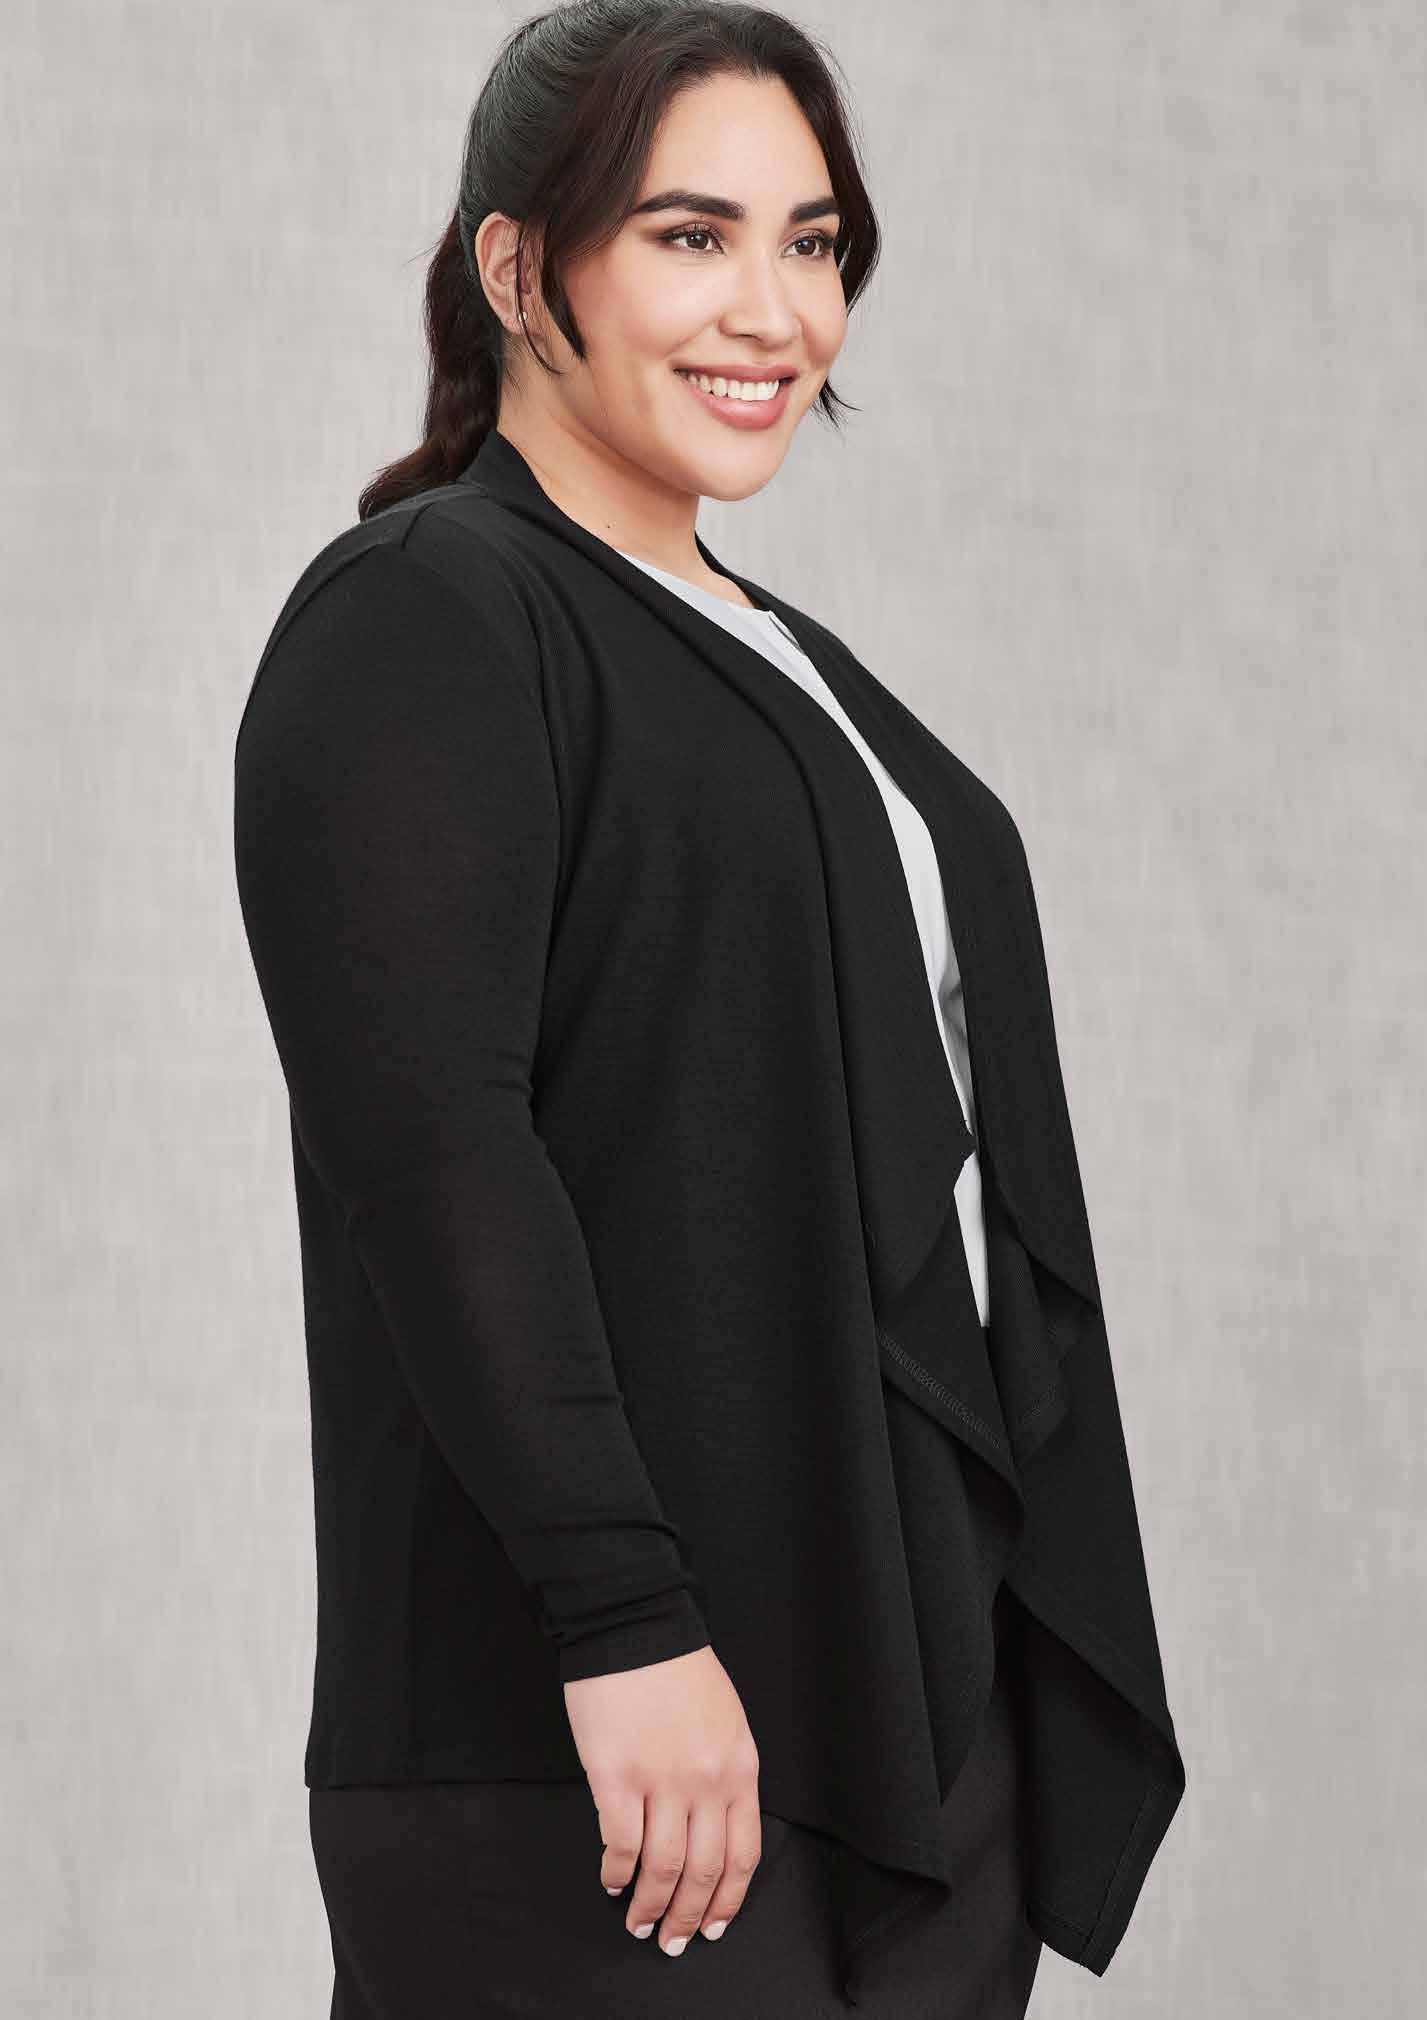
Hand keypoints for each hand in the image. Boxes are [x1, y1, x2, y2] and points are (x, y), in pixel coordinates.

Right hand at [562, 1644, 763, 1955]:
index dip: (727, 1899)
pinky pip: (620, 1842)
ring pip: (662, 1868)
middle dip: (688, 1917)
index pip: (743, 1854)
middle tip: (672, 1941)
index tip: (714, 1924)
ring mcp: (660, 1780)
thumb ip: (725, 1774)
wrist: (635, 1624)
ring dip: (650, 1905)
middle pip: (703, 1871)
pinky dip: (616, 1870)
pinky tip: (611, 1878)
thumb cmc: (678, 1669)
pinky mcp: (615, 1775)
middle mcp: (705, 1781)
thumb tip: (709, 1830)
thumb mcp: (726, 1721)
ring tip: (638, 1922)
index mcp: (739, 1767)